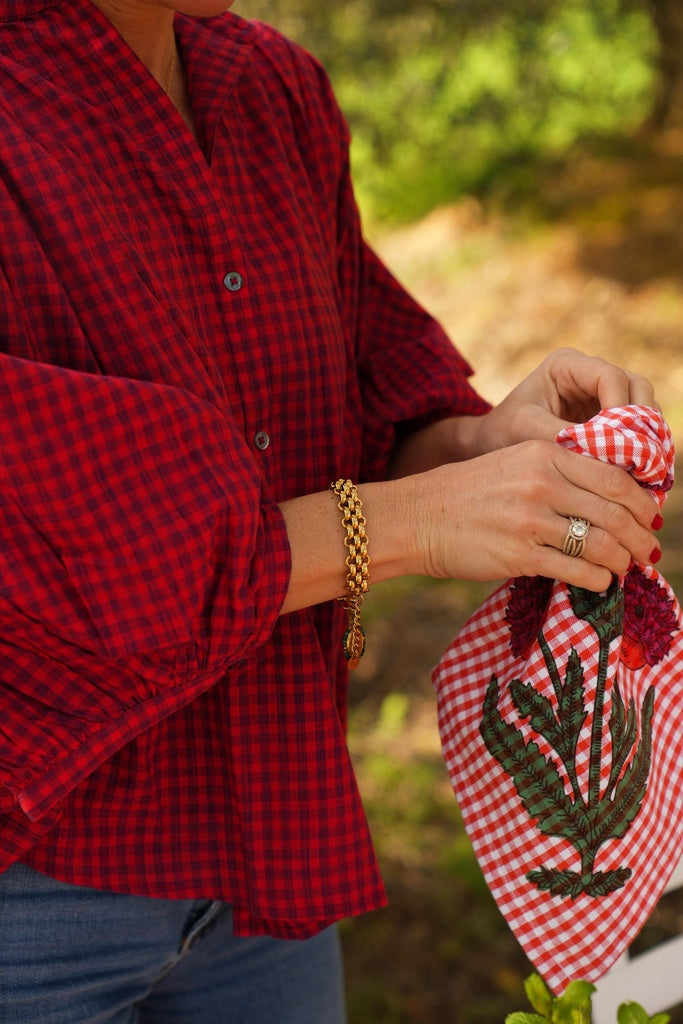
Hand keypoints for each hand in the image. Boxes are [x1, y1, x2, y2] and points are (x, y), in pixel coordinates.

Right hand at [412, 437, 659, 592]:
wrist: (417, 517)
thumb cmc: (467, 493)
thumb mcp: (514, 463)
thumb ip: (559, 472)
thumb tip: (611, 497)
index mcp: (544, 454)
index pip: (614, 477)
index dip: (641, 501)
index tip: (649, 516)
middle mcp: (541, 484)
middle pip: (615, 511)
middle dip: (640, 536)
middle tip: (648, 550)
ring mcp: (530, 521)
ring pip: (601, 544)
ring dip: (622, 561)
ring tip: (625, 568)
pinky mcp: (519, 555)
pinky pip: (577, 571)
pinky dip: (598, 580)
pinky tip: (600, 582)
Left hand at [470, 347, 656, 455]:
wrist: (493, 445)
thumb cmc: (503, 431)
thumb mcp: (527, 431)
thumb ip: (565, 437)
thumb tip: (607, 454)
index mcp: (567, 365)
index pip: (610, 377)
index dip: (621, 407)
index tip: (620, 442)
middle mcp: (591, 374)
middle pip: (637, 388)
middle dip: (643, 422)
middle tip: (643, 457)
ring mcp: (603, 395)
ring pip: (644, 408)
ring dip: (648, 437)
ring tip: (646, 469)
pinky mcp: (610, 419)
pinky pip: (638, 429)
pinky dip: (642, 448)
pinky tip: (641, 474)